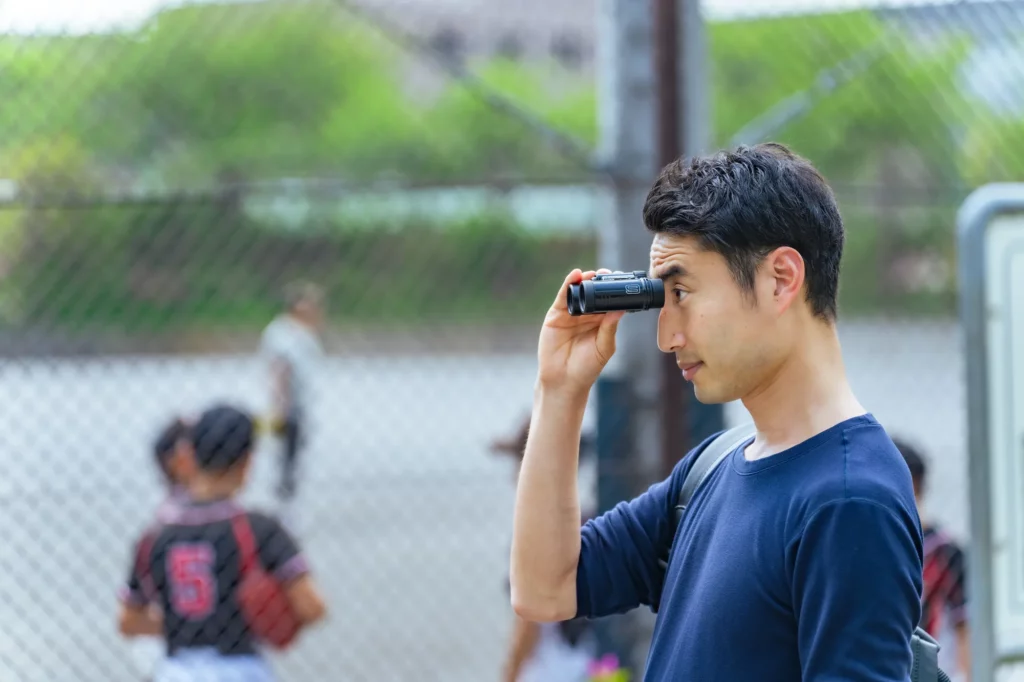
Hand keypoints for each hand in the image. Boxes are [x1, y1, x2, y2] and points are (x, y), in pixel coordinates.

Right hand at [537, 269, 625, 393]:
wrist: (564, 380)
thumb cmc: (587, 368)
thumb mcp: (603, 347)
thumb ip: (610, 328)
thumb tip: (620, 309)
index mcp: (601, 322)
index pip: (608, 300)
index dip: (613, 289)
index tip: (621, 280)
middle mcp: (587, 315)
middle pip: (594, 292)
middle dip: (599, 281)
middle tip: (607, 274)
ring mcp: (571, 314)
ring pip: (579, 291)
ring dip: (585, 280)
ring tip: (592, 274)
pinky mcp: (556, 315)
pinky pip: (563, 296)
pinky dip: (568, 284)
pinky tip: (575, 276)